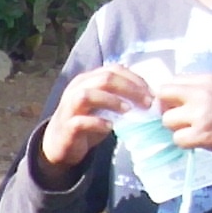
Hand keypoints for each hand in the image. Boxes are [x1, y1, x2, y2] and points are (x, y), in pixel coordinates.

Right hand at [35, 63, 152, 174]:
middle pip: (104, 78)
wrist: (59, 143)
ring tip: (128, 111)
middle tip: (147, 102)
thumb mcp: (103, 107)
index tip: (152, 93)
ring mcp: (69, 107)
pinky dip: (97, 123)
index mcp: (87, 80)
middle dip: (129, 89)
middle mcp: (76, 88)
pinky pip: (80, 121)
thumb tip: (148, 98)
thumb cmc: (86, 122)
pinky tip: (110, 127)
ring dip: (111, 101)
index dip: (134, 79)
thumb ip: (119, 98)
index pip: (113, 69)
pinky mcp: (67, 126)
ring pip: (87, 95)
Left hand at [151, 70, 211, 160]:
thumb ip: (199, 89)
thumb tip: (174, 98)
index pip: (172, 81)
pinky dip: (185, 143)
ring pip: (167, 120)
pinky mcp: (202, 134)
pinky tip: (199, 141)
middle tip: (179, 119)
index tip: (177, 106)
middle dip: (167, 109)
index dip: (170, 96)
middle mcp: (200, 93)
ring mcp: (200, 114)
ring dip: (177, 128)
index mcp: (206, 79)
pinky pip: (178, 139)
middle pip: (163, 96)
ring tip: (193, 131)